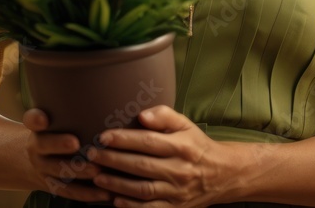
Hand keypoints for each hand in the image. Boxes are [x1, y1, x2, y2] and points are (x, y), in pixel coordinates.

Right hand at [22, 108, 112, 202]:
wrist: (35, 160)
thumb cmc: (58, 130)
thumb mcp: (57, 116)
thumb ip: (73, 104)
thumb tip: (116, 83)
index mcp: (38, 128)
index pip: (31, 119)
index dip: (36, 118)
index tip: (44, 117)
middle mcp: (37, 147)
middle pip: (44, 145)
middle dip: (59, 144)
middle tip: (76, 142)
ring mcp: (44, 168)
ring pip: (58, 171)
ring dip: (78, 171)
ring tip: (98, 170)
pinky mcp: (54, 186)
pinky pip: (69, 192)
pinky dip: (87, 194)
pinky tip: (105, 193)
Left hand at [86, 106, 233, 207]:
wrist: (223, 175)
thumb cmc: (196, 146)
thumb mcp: (186, 125)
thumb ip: (164, 116)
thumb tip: (141, 116)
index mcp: (181, 146)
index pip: (148, 141)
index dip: (124, 139)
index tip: (103, 136)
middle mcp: (179, 170)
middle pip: (141, 165)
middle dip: (113, 160)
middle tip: (91, 155)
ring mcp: (177, 192)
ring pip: (143, 189)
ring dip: (117, 184)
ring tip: (97, 177)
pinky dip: (132, 206)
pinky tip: (115, 200)